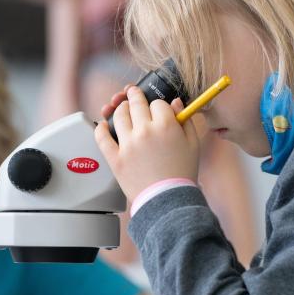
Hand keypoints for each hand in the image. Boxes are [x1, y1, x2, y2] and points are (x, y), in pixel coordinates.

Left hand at [95, 86, 198, 201]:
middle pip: (136, 103)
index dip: (158, 106)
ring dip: (120, 108)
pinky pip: (101, 137)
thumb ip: (186, 120)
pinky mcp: (115, 158)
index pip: (158, 103)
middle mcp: (145, 131)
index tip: (158, 111)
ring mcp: (128, 144)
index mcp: (166, 126)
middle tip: (134, 94)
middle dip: (135, 96)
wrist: (168, 200)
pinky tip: (103, 125)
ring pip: (118, 115)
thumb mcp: (193, 144)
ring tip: (122, 109)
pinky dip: (100, 128)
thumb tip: (177, 102)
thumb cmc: (182, 174)